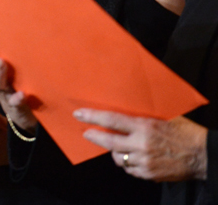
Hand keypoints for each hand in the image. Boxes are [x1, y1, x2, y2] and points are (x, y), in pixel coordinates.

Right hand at [0, 27, 37, 132]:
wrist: (26, 120)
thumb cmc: (18, 88)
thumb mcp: (11, 70)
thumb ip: (6, 51)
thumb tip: (9, 21)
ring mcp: (7, 94)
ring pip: (0, 83)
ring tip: (2, 62)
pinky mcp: (19, 107)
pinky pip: (18, 103)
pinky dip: (19, 99)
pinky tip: (23, 94)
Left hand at [74, 110, 207, 181]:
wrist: (203, 155)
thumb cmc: (185, 132)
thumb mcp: (164, 116)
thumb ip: (143, 116)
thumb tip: (124, 109)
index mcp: (145, 126)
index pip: (111, 120)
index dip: (93, 117)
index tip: (79, 115)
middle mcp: (142, 144)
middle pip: (109, 143)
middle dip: (94, 137)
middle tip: (87, 134)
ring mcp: (145, 161)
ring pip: (118, 158)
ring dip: (115, 152)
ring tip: (119, 146)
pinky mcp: (149, 174)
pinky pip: (130, 169)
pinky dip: (128, 163)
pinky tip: (133, 157)